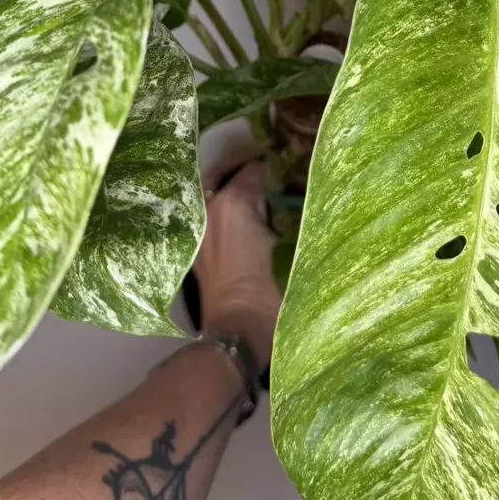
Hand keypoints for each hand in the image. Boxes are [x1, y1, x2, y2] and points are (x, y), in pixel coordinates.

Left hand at [193, 158, 281, 371]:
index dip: (282, 166)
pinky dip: (226, 207)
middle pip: (233, 173)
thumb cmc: (272, 292)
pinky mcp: (197, 246)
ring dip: (237, 187)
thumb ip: (295, 211)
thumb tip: (301, 191)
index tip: (299, 169)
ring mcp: (199, 226)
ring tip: (264, 195)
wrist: (239, 333)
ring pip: (218, 190)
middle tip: (281, 178)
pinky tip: (247, 217)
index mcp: (234, 201)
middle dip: (256, 172)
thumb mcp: (293, 246)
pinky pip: (211, 212)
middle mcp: (209, 206)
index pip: (260, 167)